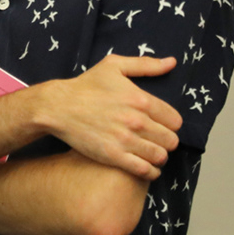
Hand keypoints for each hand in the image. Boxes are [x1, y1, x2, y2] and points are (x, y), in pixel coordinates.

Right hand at [36, 53, 181, 179]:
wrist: (58, 106)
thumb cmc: (86, 85)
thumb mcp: (114, 66)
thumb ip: (146, 65)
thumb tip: (172, 62)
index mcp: (141, 99)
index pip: (175, 120)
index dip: (170, 124)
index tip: (162, 125)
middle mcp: (137, 121)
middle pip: (171, 140)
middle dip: (166, 141)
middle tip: (156, 140)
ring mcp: (125, 140)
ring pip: (160, 156)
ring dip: (159, 156)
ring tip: (152, 153)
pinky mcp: (113, 156)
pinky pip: (144, 170)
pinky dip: (151, 172)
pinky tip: (147, 168)